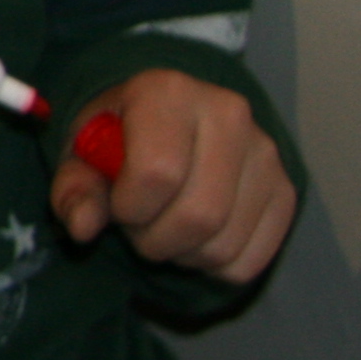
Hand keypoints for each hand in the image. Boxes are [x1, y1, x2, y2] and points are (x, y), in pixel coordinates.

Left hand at [51, 69, 295, 283]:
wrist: (166, 119)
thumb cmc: (117, 136)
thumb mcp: (81, 153)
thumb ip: (75, 188)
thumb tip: (83, 226)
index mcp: (169, 93)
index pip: (158, 173)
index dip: (128, 206)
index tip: (117, 203)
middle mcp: (228, 114)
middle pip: (199, 215)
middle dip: (154, 239)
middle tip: (138, 225)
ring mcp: (265, 153)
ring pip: (224, 245)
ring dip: (182, 254)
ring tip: (165, 226)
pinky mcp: (285, 189)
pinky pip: (249, 260)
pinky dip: (212, 266)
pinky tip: (195, 237)